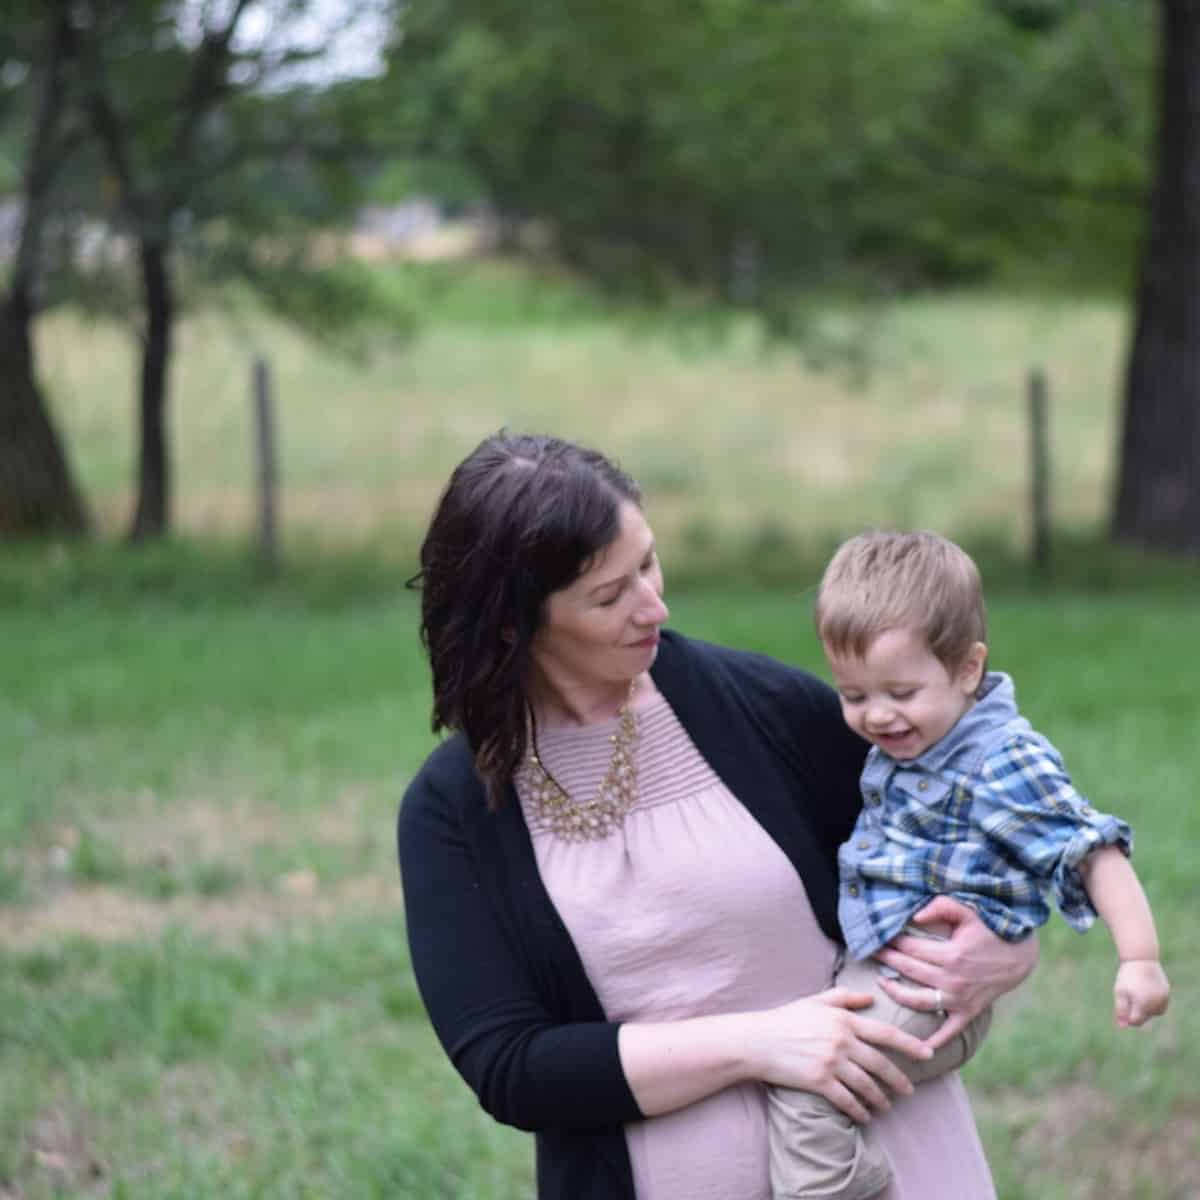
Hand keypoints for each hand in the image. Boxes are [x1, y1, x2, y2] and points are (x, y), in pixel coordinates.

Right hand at [745, 988, 933, 1124]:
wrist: (758, 1040)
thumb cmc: (786, 1019)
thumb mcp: (814, 1001)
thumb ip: (843, 998)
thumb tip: (870, 998)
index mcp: (843, 1019)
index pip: (885, 1033)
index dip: (910, 1044)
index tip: (928, 1053)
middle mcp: (841, 1040)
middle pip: (880, 1063)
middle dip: (899, 1079)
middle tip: (909, 1090)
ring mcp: (831, 1062)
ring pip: (867, 1085)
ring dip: (880, 1098)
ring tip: (886, 1106)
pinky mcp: (819, 1081)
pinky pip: (847, 1100)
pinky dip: (859, 1110)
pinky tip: (865, 1116)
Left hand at [872, 896, 1037, 1050]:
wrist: (1019, 956)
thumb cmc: (990, 929)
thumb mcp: (967, 911)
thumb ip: (941, 908)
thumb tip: (915, 917)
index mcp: (951, 955)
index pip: (910, 949)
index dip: (892, 942)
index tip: (878, 937)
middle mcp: (953, 980)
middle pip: (909, 971)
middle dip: (887, 960)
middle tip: (870, 952)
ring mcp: (960, 999)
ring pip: (919, 1001)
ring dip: (897, 994)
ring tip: (881, 982)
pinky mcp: (968, 1012)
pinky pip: (949, 1031)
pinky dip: (935, 1041)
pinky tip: (918, 1047)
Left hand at [1114, 960, 1169, 1026]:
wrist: (1141, 959)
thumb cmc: (1127, 976)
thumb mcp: (1120, 992)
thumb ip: (1121, 1010)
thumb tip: (1122, 1027)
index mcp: (1142, 1004)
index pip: (1135, 1022)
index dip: (1127, 1017)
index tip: (1123, 1005)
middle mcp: (1155, 1003)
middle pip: (1145, 1017)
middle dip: (1136, 1011)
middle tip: (1130, 995)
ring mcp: (1163, 999)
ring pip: (1154, 1013)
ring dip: (1146, 1009)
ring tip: (1138, 994)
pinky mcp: (1167, 993)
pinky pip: (1161, 1005)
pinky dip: (1154, 1003)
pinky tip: (1146, 992)